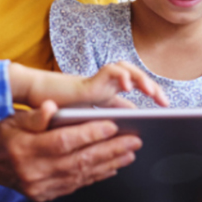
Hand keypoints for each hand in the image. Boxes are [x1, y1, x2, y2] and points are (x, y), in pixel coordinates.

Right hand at [0, 101, 143, 200]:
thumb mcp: (10, 118)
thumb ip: (33, 115)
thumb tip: (52, 108)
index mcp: (27, 151)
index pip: (67, 142)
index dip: (92, 134)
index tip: (114, 125)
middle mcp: (34, 173)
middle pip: (81, 161)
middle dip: (111, 150)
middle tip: (135, 140)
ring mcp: (39, 187)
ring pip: (82, 175)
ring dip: (109, 164)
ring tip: (130, 152)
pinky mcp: (43, 195)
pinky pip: (75, 186)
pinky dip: (95, 175)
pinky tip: (110, 167)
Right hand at [10, 61, 167, 108]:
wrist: (36, 99)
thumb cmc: (58, 109)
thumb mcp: (87, 118)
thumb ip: (104, 119)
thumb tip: (123, 132)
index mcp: (107, 93)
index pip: (135, 88)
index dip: (152, 94)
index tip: (165, 107)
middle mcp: (105, 84)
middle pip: (135, 76)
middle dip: (152, 88)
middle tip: (164, 102)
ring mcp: (98, 80)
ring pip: (127, 69)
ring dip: (142, 79)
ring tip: (151, 92)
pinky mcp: (90, 80)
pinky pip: (111, 70)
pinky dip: (122, 75)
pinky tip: (129, 86)